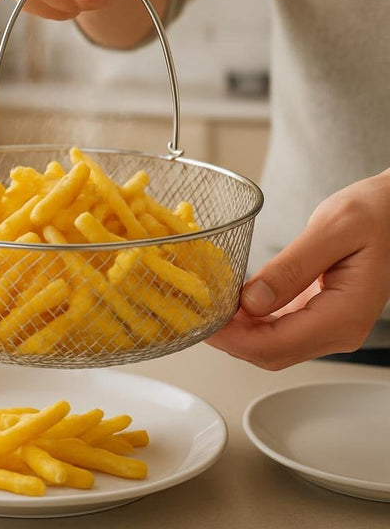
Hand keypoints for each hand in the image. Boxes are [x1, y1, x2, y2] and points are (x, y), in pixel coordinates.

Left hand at [206, 169, 389, 369]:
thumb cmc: (375, 213)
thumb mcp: (332, 230)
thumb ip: (292, 268)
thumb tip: (252, 301)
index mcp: (344, 315)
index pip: (276, 345)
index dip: (233, 339)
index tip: (203, 322)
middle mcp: (338, 330)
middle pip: (270, 352)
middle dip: (229, 339)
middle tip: (194, 315)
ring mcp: (328, 325)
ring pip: (271, 345)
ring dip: (236, 332)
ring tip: (205, 308)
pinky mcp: (317, 314)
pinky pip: (277, 329)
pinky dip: (249, 322)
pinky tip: (229, 303)